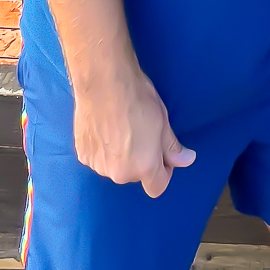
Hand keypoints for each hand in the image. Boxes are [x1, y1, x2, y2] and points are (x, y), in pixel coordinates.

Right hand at [71, 63, 195, 197]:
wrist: (103, 82)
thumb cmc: (138, 99)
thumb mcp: (163, 122)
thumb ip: (172, 148)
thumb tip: (187, 160)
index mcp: (143, 167)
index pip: (157, 187)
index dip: (164, 172)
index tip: (162, 154)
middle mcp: (119, 173)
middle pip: (135, 176)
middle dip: (140, 161)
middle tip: (141, 134)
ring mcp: (98, 165)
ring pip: (115, 168)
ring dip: (120, 156)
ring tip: (121, 128)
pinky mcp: (83, 154)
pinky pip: (98, 158)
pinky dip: (103, 149)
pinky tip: (105, 128)